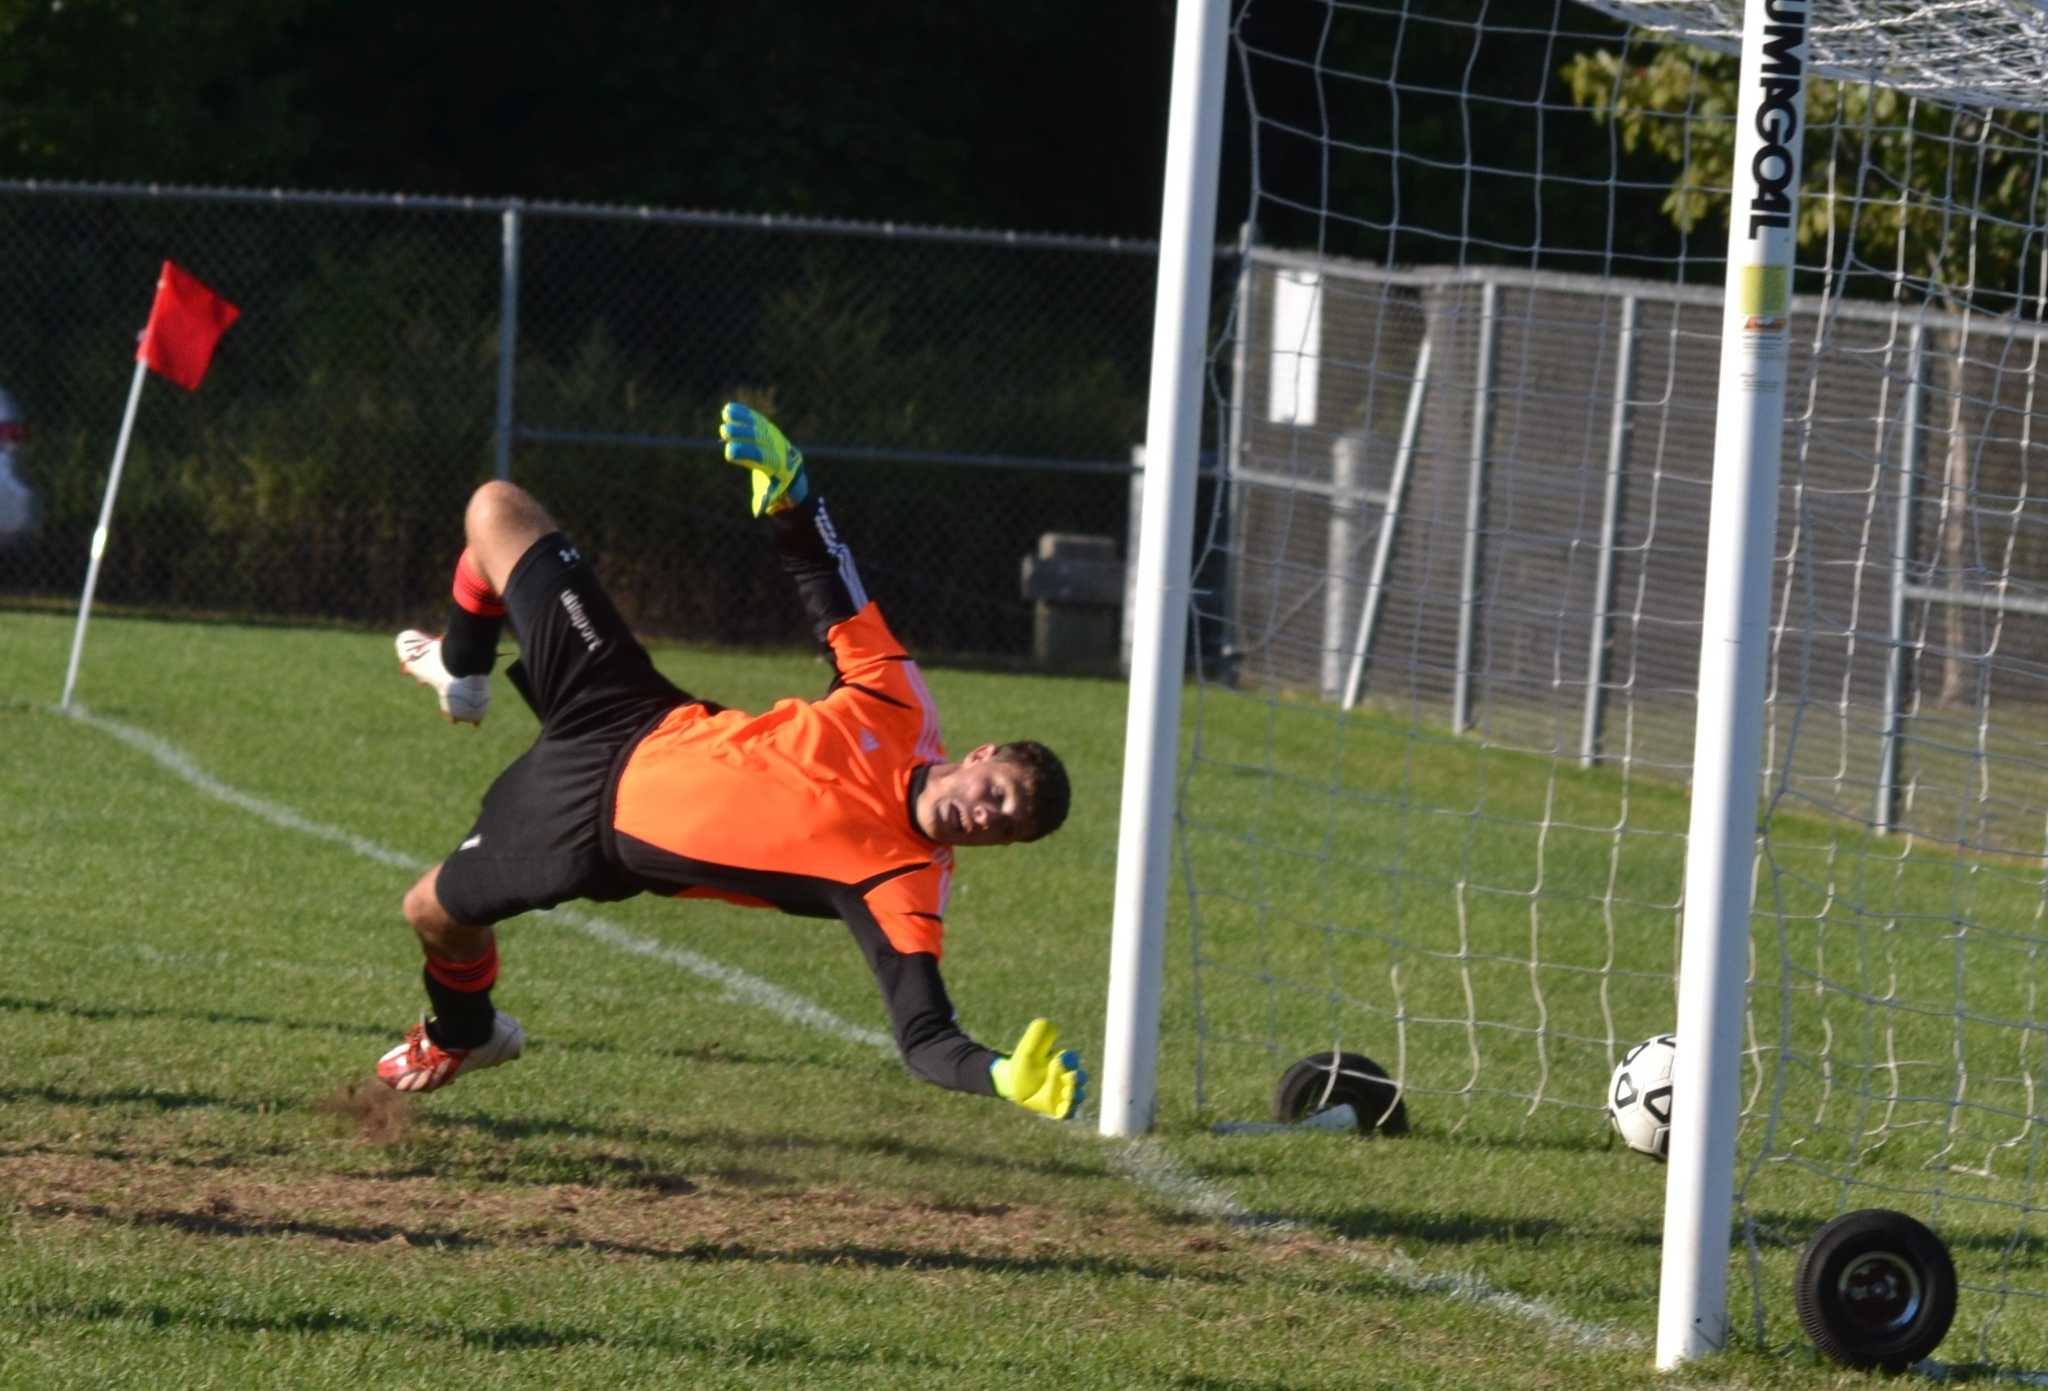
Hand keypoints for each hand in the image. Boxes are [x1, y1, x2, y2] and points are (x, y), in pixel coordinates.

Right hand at [719, 401, 808, 516]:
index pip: (761, 458)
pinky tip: (728, 409)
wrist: (792, 471)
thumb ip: (764, 500)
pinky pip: (757, 419)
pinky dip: (744, 414)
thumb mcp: (772, 495)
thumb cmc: (777, 487)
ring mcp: (775, 436)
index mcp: (778, 465)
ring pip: (758, 425)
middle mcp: (779, 448)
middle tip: (724, 431)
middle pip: (759, 439)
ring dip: (742, 419)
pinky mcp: (769, 429)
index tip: (729, 452)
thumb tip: (758, 511)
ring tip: (725, 414)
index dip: (746, 454)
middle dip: (742, 434)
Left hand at [990, 1019, 1086, 1119]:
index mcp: (1063, 1061)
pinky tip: (1064, 1108)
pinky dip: (1070, 1111)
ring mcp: (1065, 1094)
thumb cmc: (1022, 1064)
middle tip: (1066, 1077)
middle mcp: (1067, 1077)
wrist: (1012, 1085)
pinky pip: (1070, 1112)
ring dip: (1075, 1095)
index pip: (1072, 1059)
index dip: (1068, 1059)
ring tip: (1067, 1094)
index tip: (1058, 1060)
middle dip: (1076, 1078)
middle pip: (1080, 1077)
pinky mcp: (1059, 1109)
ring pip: (1079, 1095)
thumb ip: (1038, 1036)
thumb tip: (1050, 1024)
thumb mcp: (1027, 1050)